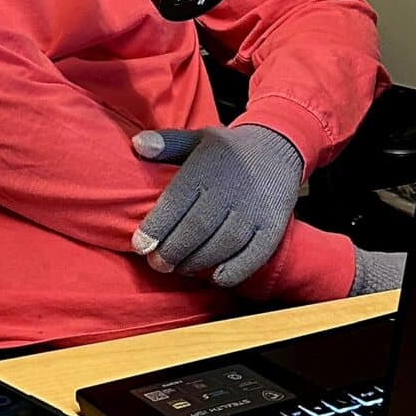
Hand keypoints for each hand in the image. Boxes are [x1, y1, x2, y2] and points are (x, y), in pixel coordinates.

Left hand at [130, 123, 305, 286]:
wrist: (278, 148)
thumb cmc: (227, 149)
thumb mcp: (198, 139)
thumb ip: (168, 144)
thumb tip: (138, 144)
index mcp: (206, 168)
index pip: (176, 202)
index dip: (156, 228)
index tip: (140, 246)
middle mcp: (230, 189)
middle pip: (197, 229)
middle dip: (173, 251)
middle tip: (157, 264)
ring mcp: (254, 210)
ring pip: (222, 245)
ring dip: (198, 263)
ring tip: (181, 269)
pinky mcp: (273, 226)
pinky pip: (253, 256)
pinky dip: (234, 271)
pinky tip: (216, 276)